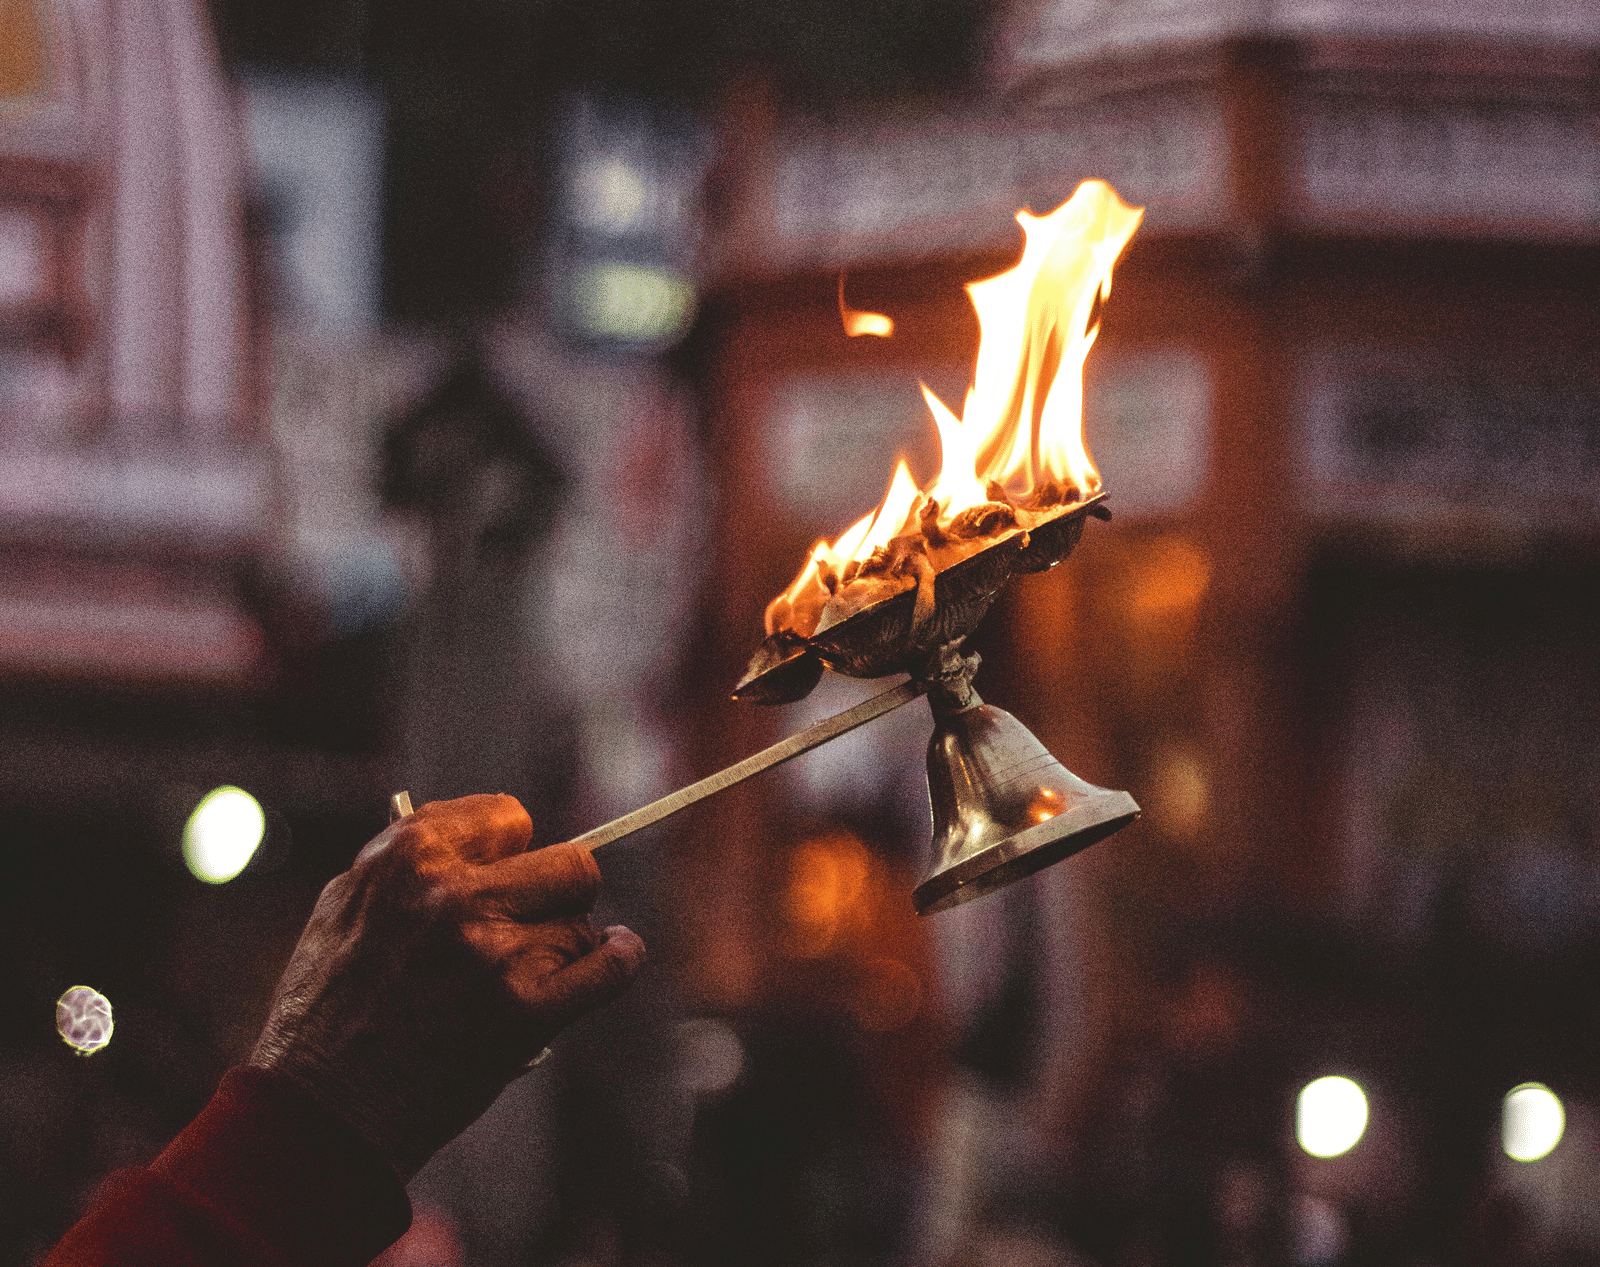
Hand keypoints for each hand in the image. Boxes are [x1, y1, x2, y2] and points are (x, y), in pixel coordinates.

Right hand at [248, 794, 643, 1177]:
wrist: (321, 1111)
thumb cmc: (326, 1011)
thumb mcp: (346, 904)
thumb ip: (413, 862)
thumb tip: (485, 839)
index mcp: (409, 855)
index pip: (510, 818)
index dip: (514, 849)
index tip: (509, 872)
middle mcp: (455, 895)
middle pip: (568, 864)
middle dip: (559, 891)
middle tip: (537, 919)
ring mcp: (494, 953)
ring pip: (581, 924)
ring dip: (565, 946)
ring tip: (528, 973)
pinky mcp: (524, 1011)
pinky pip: (610, 968)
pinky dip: (620, 961)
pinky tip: (618, 954)